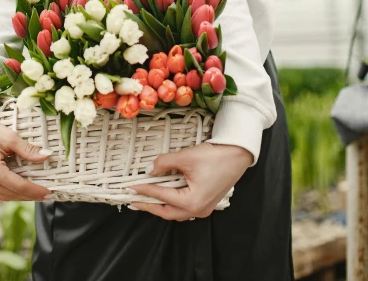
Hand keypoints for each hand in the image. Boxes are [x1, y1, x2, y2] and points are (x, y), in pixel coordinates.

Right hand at [0, 96, 52, 201]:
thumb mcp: (10, 137)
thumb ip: (28, 149)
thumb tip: (47, 156)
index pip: (18, 186)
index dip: (35, 190)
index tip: (49, 192)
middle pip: (11, 194)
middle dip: (30, 196)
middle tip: (47, 195)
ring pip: (2, 196)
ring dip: (19, 197)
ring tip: (35, 194)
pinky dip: (9, 192)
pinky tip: (19, 189)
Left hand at [128, 143, 252, 220]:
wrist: (238, 154)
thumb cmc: (215, 156)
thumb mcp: (186, 157)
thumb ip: (165, 163)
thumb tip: (148, 169)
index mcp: (192, 202)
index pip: (162, 196)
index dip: (144, 190)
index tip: (130, 187)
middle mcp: (198, 210)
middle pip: (167, 212)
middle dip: (149, 206)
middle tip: (133, 201)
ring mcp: (203, 208)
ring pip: (176, 212)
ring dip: (159, 205)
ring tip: (145, 199)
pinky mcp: (206, 202)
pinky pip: (184, 208)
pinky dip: (171, 203)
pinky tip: (164, 196)